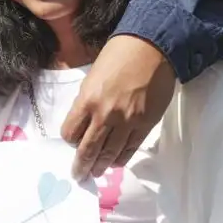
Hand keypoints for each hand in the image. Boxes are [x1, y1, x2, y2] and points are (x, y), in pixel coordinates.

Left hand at [61, 34, 176, 180]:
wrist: (152, 49)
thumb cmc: (118, 56)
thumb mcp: (92, 78)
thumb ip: (87, 102)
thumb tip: (84, 122)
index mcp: (87, 100)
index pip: (71, 132)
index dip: (70, 139)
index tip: (72, 141)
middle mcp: (105, 115)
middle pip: (88, 149)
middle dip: (82, 165)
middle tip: (78, 174)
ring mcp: (127, 122)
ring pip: (110, 153)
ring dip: (101, 166)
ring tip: (96, 172)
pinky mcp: (146, 124)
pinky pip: (130, 148)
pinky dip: (121, 158)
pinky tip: (115, 161)